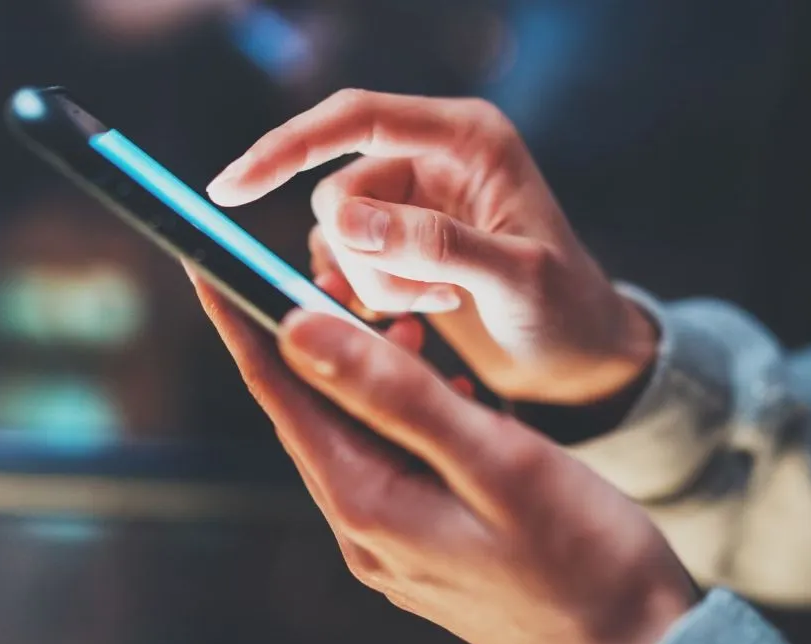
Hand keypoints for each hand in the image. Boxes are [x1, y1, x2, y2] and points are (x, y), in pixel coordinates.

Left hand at [193, 279, 695, 643]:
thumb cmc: (585, 557)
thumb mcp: (495, 460)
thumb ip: (395, 394)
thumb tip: (298, 333)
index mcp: (369, 505)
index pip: (282, 396)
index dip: (242, 324)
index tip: (211, 264)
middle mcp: (365, 531)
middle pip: (313, 415)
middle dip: (320, 343)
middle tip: (351, 284)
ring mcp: (394, 546)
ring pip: (357, 436)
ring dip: (375, 378)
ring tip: (415, 332)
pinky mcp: (426, 548)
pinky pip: (394, 464)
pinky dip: (410, 417)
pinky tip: (452, 397)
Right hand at [206, 89, 656, 405]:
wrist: (580, 356)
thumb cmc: (566, 311)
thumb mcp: (515, 279)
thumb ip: (435, 243)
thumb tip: (345, 219)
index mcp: (466, 139)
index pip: (354, 119)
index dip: (286, 148)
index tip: (230, 190)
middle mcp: (432, 158)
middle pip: (337, 189)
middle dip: (365, 255)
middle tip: (427, 297)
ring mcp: (414, 202)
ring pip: (337, 232)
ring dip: (371, 281)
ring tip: (438, 304)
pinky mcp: (403, 241)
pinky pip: (346, 260)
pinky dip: (371, 294)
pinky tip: (426, 310)